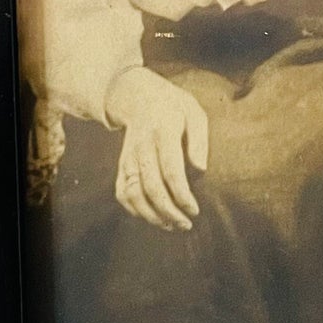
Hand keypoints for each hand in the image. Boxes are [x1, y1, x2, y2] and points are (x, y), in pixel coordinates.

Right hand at [104, 68, 209, 231]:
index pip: (170, 171)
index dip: (182, 195)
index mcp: (163, 132)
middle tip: (186, 224)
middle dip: (169, 212)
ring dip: (151, 215)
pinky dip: (134, 210)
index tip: (194, 210)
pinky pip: (122, 192)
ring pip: (133, 193)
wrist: (138, 96)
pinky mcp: (121, 165)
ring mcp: (128, 157)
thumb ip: (199, 140)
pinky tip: (153, 217)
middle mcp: (141, 146)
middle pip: (151, 187)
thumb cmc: (174, 107)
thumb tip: (200, 170)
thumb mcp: (194, 113)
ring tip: (171, 226)